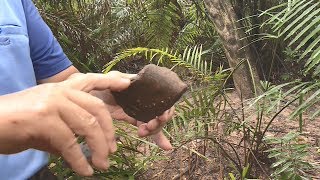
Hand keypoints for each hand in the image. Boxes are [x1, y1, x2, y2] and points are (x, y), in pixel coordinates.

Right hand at [0, 72, 130, 175]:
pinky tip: (84, 171)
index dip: (110, 80)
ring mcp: (52, 103)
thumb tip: (84, 147)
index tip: (127, 83)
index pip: (91, 80)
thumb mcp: (46, 121)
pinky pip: (70, 142)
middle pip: (97, 108)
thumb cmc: (16, 123)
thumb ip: (67, 128)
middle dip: (109, 132)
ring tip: (102, 164)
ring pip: (88, 124)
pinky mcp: (43, 118)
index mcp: (61, 89)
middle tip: (112, 151)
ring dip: (99, 148)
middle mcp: (59, 92)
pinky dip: (79, 160)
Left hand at [94, 84, 174, 150]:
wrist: (88, 97)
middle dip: (158, 122)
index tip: (160, 116)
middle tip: (148, 126)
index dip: (165, 108)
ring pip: (155, 122)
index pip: (162, 97)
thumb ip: (117, 79)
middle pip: (161, 112)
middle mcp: (145, 99)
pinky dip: (158, 138)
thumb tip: (129, 83)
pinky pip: (148, 128)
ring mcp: (140, 110)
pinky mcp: (134, 119)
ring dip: (154, 130)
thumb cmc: (98, 84)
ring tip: (142, 132)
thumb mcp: (108, 79)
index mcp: (142, 88)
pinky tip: (165, 146)